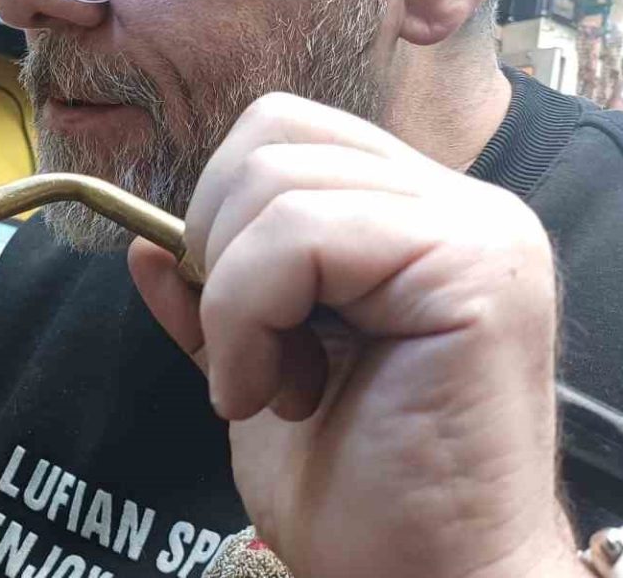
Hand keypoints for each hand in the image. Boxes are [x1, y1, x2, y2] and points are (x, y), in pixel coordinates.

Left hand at [129, 94, 583, 577]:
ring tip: (273, 384)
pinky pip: (302, 235)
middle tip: (247, 353)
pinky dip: (249, 317)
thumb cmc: (357, 491)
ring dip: (234, 296)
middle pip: (272, 135)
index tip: (225, 317)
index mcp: (416, 217)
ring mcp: (478, 230)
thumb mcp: (252, 369)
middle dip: (217, 247)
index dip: (219, 211)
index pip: (283, 131)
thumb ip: (210, 295)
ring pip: (277, 182)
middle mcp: (462, 206)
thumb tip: (144, 239)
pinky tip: (278, 394)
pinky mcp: (475, 269)